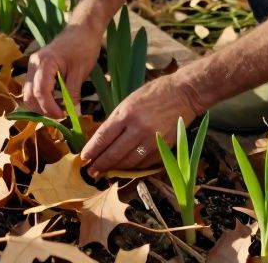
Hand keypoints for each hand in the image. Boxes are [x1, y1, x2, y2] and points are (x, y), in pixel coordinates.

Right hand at [22, 23, 103, 117]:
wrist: (82, 30)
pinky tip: (56, 101)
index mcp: (44, 63)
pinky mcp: (36, 68)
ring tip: (59, 109)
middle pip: (30, 95)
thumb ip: (72, 93)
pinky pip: (33, 87)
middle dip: (43, 109)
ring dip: (41, 105)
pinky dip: (42, 98)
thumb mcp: (80, 72)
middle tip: (61, 116)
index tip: (63, 116)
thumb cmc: (83, 47)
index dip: (50, 108)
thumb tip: (70, 112)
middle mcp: (33, 64)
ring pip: (29, 93)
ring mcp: (33, 66)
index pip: (40, 92)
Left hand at [80, 75, 199, 173]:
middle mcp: (138, 128)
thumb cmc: (153, 94)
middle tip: (91, 172)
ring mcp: (151, 140)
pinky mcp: (163, 147)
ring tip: (106, 172)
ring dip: (115, 169)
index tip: (84, 158)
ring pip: (128, 162)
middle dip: (100, 164)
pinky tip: (126, 168)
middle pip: (114, 153)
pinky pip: (144, 163)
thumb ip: (116, 121)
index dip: (92, 150)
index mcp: (126, 113)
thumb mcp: (129, 101)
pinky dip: (133, 167)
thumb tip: (102, 140)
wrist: (183, 94)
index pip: (103, 137)